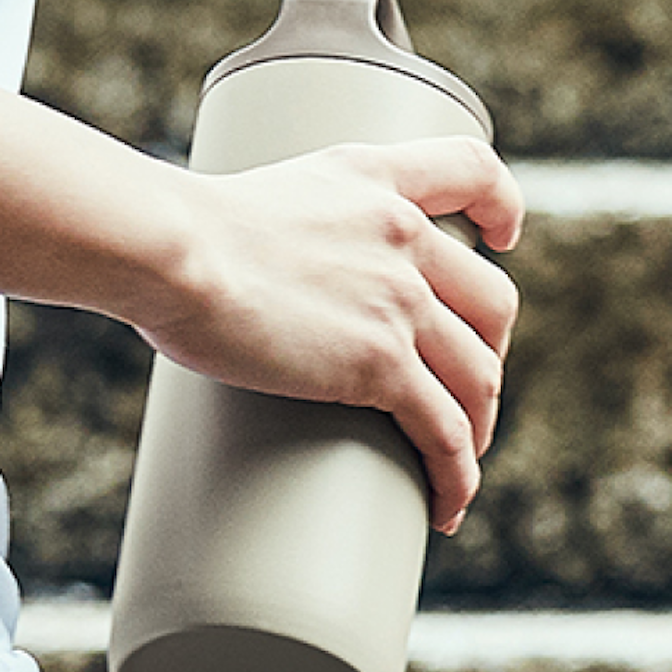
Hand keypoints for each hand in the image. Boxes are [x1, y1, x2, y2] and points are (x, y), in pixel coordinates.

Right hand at [127, 136, 526, 535]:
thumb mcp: (253, 200)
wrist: (170, 249)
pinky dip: (456, 474)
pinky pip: (444, 431)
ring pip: (477, 376)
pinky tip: (449, 500)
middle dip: (488, 353)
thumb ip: (276, 232)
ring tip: (457, 461)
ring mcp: (400, 300)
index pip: (471, 171)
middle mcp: (403, 236)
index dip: (501, 205)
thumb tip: (239, 282)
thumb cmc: (175, 232)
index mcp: (372, 183)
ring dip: (477, 426)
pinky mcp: (380, 363)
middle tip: (461, 389)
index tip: (501, 237)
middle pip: (491, 302)